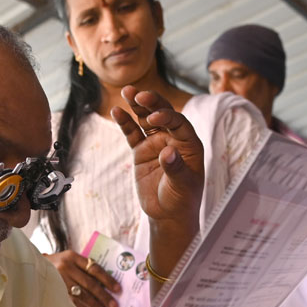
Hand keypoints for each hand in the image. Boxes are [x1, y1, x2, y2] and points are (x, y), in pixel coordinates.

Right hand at [46, 249, 120, 306]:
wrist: (31, 267)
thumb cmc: (56, 266)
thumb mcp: (68, 261)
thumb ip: (83, 269)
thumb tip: (105, 286)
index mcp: (73, 257)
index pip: (95, 269)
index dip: (108, 280)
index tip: (118, 290)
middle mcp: (66, 267)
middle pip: (90, 283)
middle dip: (103, 296)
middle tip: (114, 306)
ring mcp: (59, 279)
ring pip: (81, 294)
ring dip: (95, 305)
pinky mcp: (53, 290)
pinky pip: (71, 301)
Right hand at [111, 86, 204, 229]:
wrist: (167, 214)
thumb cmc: (181, 200)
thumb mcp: (182, 186)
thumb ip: (175, 168)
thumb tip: (168, 152)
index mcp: (189, 144)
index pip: (179, 123)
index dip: (167, 116)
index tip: (155, 117)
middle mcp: (173, 139)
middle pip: (163, 114)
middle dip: (152, 103)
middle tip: (139, 95)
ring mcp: (156, 143)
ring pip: (146, 119)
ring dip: (137, 106)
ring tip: (127, 92)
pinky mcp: (141, 150)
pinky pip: (132, 133)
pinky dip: (125, 122)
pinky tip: (117, 111)